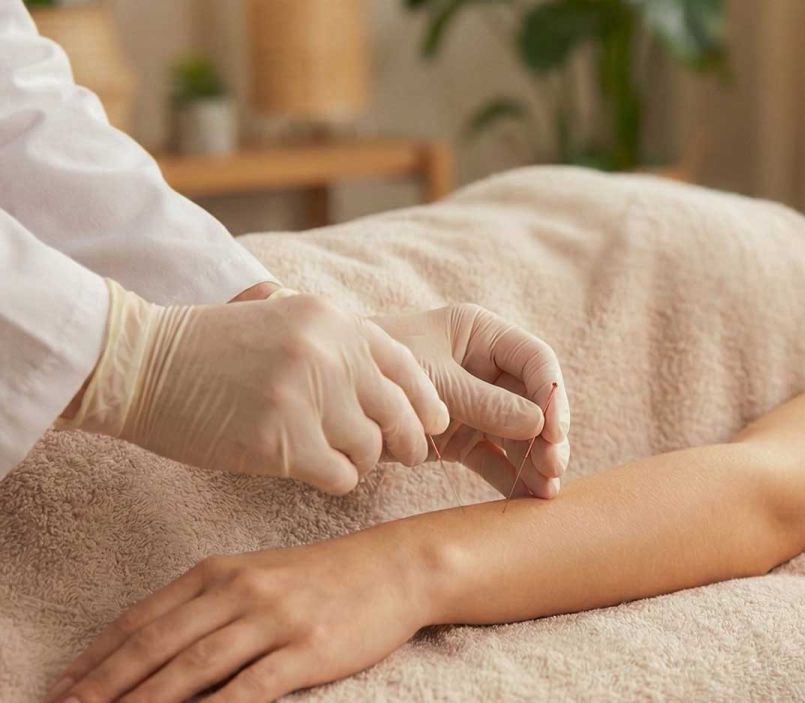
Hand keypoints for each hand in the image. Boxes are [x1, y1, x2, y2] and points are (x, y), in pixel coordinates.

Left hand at [44, 533, 439, 702]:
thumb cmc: (323, 577)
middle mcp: (240, 590)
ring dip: (147, 702)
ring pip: (193, 667)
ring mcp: (274, 619)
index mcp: (220, 572)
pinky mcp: (307, 648)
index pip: (142, 619)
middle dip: (106, 686)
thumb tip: (149, 648)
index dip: (97, 658)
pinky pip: (250, 688)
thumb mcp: (257, 575)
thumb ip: (206, 605)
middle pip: (156, 645)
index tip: (62, 688)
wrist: (396, 567)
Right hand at [58, 280, 449, 494]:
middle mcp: (331, 353)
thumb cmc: (212, 350)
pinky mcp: (284, 441)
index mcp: (335, 320)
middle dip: (407, 441)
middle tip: (403, 457)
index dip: (426, 402)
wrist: (140, 364)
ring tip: (334, 456)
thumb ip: (341, 343)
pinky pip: (341, 476)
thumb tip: (406, 387)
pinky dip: (334, 480)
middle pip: (400, 413)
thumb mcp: (285, 319)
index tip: (435, 424)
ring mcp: (309, 397)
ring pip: (372, 449)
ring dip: (359, 461)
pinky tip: (312, 471)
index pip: (407, 366)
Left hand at [372, 304, 570, 498]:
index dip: (551, 395)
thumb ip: (483, 402)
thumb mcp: (432, 380)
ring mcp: (477, 404)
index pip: (536, 360)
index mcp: (482, 335)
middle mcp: (486, 367)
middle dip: (548, 436)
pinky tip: (527, 498)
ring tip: (546, 492)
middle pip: (535, 401)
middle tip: (553, 467)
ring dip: (535, 461)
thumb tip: (538, 425)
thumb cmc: (376, 367)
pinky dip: (509, 476)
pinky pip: (494, 456)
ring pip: (520, 434)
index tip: (552, 431)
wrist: (326, 393)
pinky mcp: (462, 437)